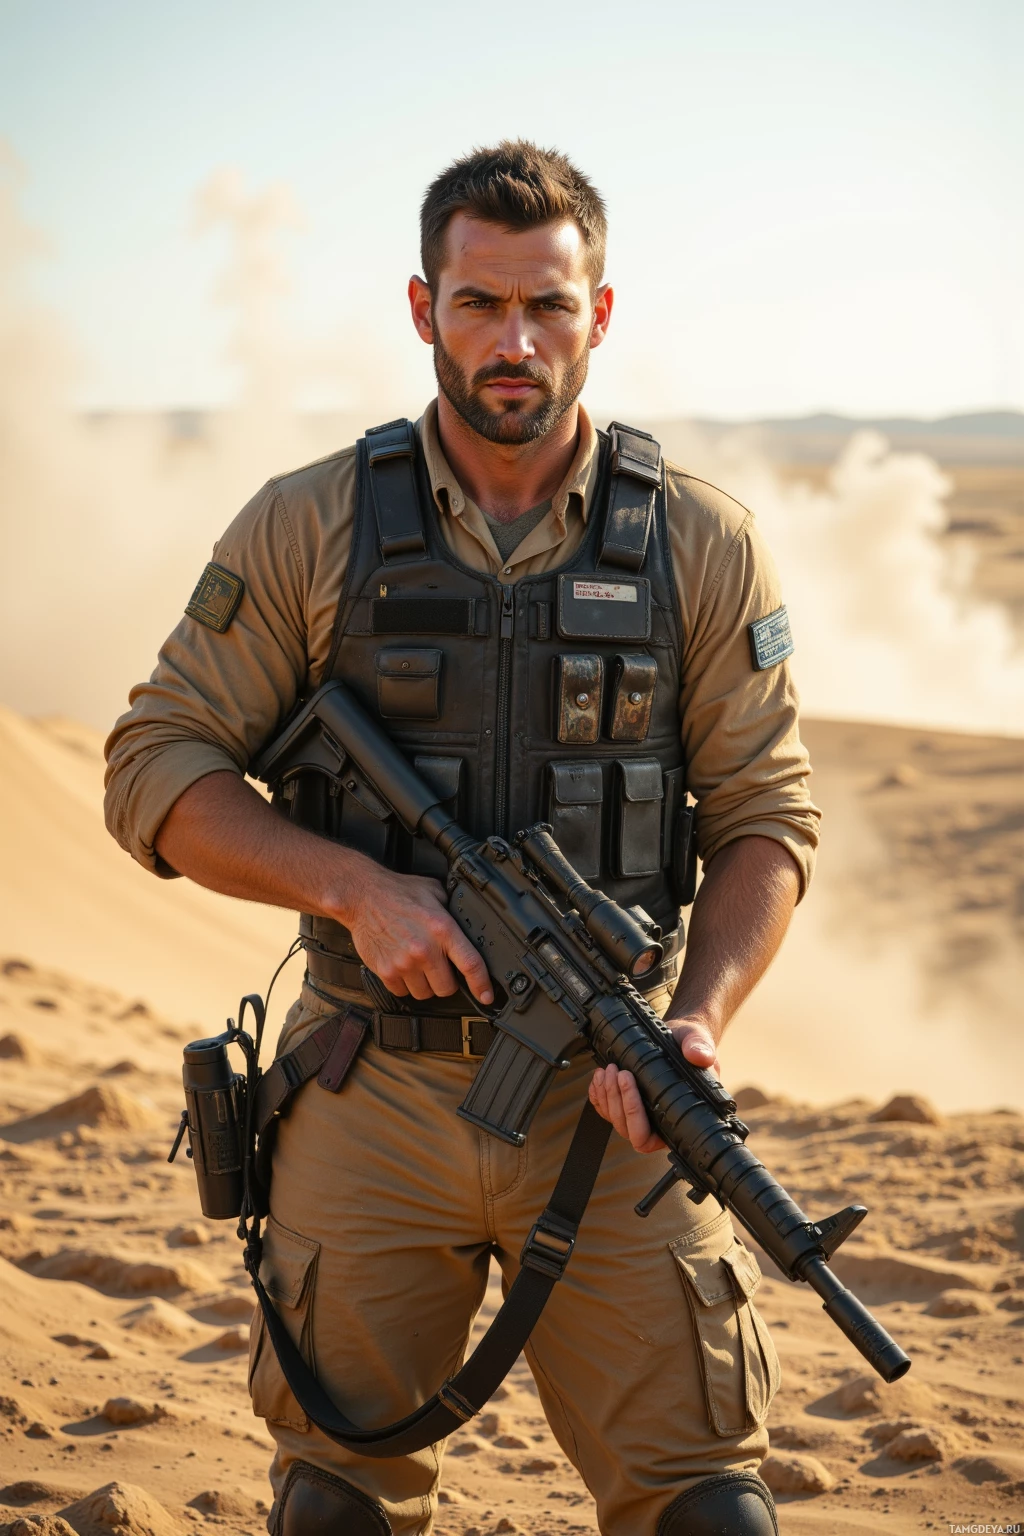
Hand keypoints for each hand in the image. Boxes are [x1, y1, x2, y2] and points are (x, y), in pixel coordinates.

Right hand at [340, 861, 493, 1005]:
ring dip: (425, 984)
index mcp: (442, 929)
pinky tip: (403, 967)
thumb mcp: (435, 892)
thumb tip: (469, 925)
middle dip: (447, 981)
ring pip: (425, 994)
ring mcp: (404, 963)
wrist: (363, 896)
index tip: (487, 995)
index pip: (471, 964)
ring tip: (419, 965)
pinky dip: (405, 985)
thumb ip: (453, 910)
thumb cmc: (398, 892)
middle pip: (447, 988)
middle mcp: (424, 949)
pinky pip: (402, 993)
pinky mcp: (386, 971)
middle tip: (440, 967)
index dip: (482, 985)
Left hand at [588, 1018, 719, 1153]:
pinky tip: (598, 1078)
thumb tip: (699, 1056)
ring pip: (614, 1119)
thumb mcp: (698, 1041)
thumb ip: (700, 1048)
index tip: (631, 1082)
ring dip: (606, 1095)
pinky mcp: (625, 1103)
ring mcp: (639, 1115)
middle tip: (616, 1072)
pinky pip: (605, 1110)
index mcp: (678, 1117)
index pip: (650, 1137)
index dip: (635, 1114)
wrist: (679, 1036)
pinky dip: (597, 1096)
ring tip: (608, 1070)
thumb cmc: (691, 1045)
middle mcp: (657, 1122)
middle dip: (618, 1099)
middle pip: (627, 1128)